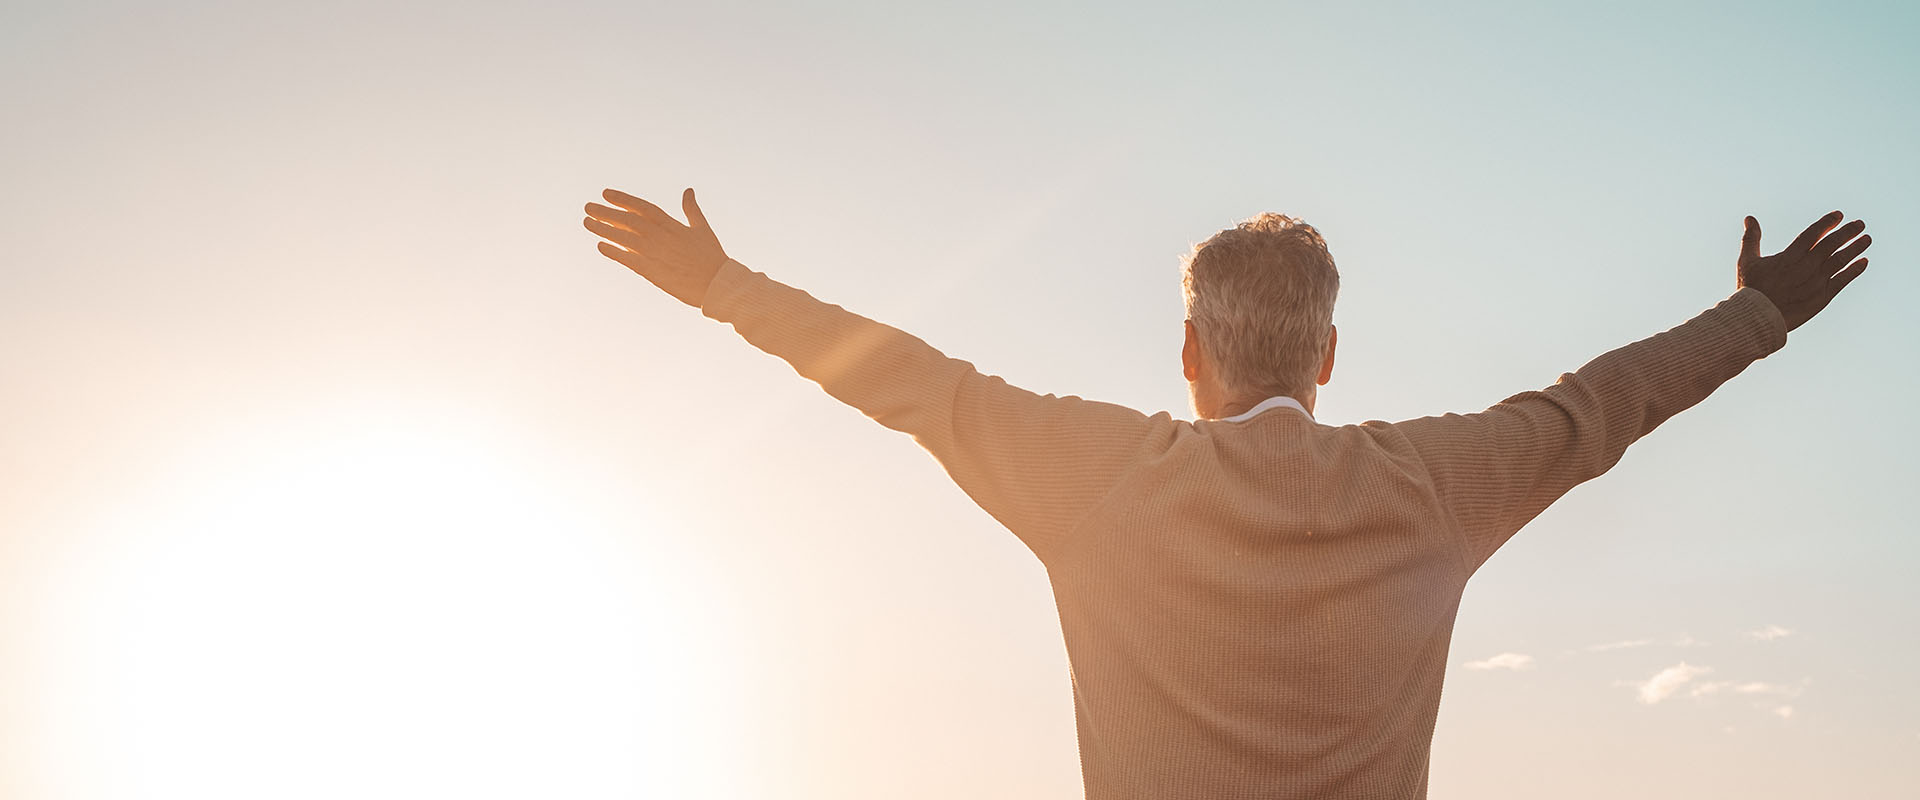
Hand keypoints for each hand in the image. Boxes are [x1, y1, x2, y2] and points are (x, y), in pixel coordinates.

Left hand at [584, 188, 727, 306]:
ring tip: (586, 222)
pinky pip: (626, 258)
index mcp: (671, 223)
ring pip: (621, 237)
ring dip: (602, 228)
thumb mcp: (702, 228)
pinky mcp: (650, 270)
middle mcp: (658, 235)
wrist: (716, 284)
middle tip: (588, 207)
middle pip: (626, 220)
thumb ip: (691, 209)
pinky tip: (600, 245)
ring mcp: (652, 252)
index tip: (605, 193)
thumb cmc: (712, 256)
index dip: (622, 199)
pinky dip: (612, 251)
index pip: (641, 206)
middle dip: (605, 212)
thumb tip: (688, 190)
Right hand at [1737, 211, 1870, 331]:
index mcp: (1789, 256)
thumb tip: (1749, 218)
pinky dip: (1855, 270)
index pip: (1813, 234)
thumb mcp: (1747, 261)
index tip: (1839, 215)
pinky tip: (1864, 261)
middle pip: (1831, 244)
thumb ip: (1751, 238)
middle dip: (1847, 232)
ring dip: (1855, 248)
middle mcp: (1807, 266)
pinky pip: (1842, 280)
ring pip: (1841, 260)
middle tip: (1860, 223)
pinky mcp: (1822, 297)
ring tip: (1867, 238)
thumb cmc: (1750, 289)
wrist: (1757, 319)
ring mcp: (1816, 282)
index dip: (1827, 223)